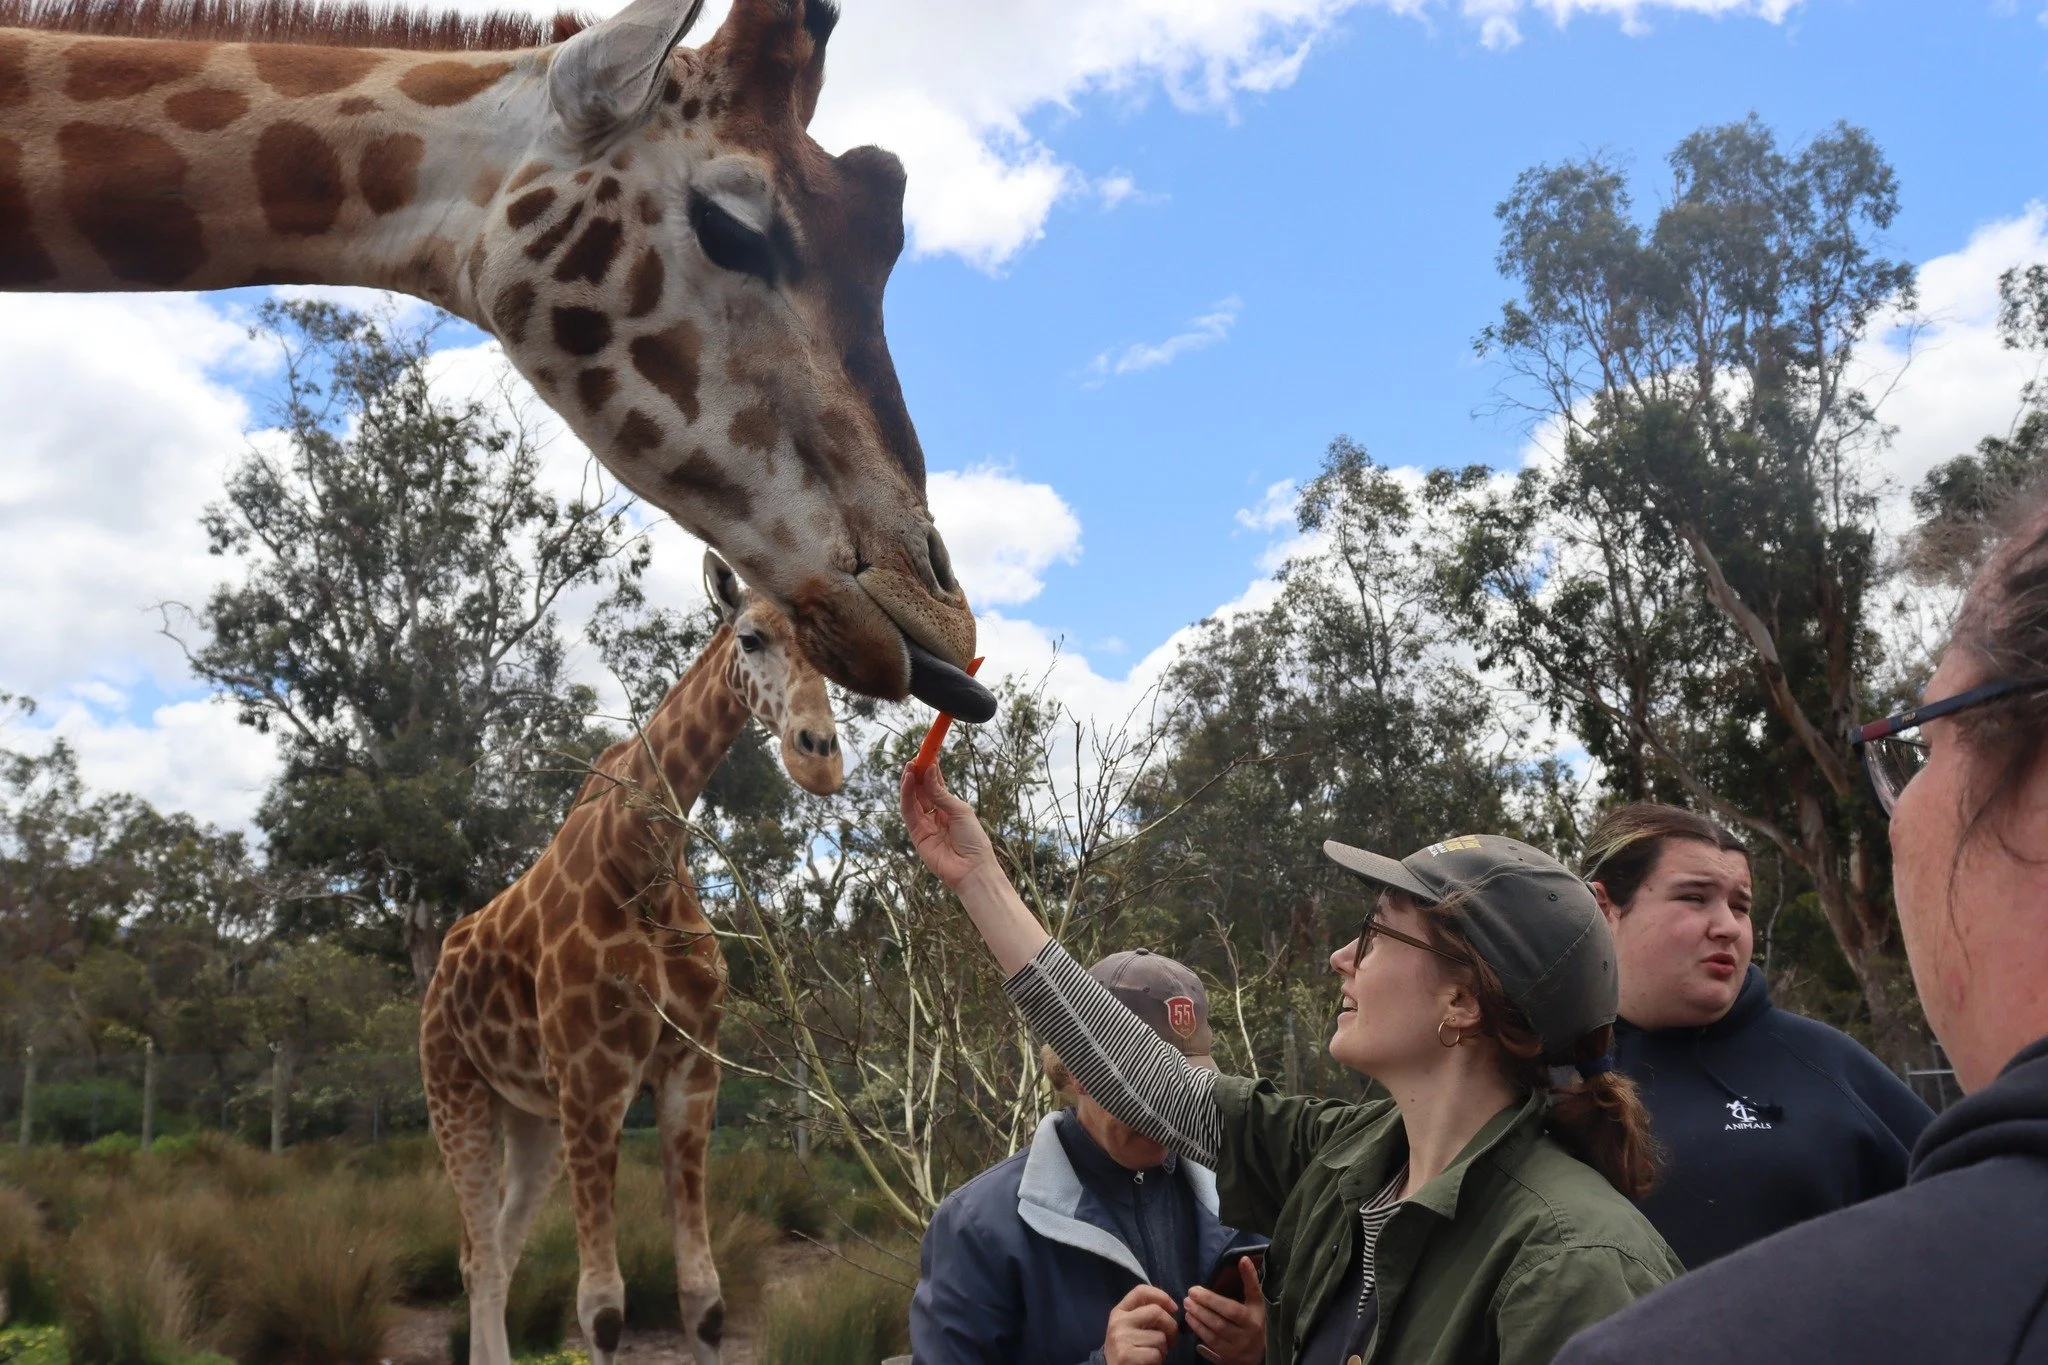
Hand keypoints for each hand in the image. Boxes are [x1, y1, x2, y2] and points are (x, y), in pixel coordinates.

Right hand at [899, 762, 997, 889]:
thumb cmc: (973, 839)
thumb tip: (930, 770)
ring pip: (912, 799)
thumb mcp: (960, 811)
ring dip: (909, 782)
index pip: (936, 784)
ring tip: (910, 766)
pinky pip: (908, 812)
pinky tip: (909, 781)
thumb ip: (941, 793)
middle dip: (918, 773)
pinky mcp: (916, 834)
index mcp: (949, 807)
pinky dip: (907, 795)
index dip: (930, 769)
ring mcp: (924, 824)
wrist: (972, 868)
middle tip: (916, 757)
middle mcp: (935, 814)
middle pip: (921, 790)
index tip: (926, 753)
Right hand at [1103, 1285, 1179, 1364]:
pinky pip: (1155, 1354)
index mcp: (1119, 1311)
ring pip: (1159, 1337)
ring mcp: (1122, 1338)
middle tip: (1172, 1339)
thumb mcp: (1130, 1326)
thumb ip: (1145, 1315)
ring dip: (1164, 1349)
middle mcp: (1119, 1322)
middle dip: (1171, 1326)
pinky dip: (1158, 1360)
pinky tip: (1149, 1362)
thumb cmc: (1127, 1347)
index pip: (1141, 1291)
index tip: (1173, 1308)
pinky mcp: (1127, 1356)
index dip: (1162, 1296)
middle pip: (1156, 1312)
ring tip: (1154, 1353)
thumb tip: (1171, 1309)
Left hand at [1186, 1257, 1266, 1364]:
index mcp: (1253, 1319)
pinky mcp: (1228, 1359)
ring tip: (1187, 1308)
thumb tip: (1243, 1258)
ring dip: (1197, 1321)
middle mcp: (1245, 1336)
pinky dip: (1200, 1335)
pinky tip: (1191, 1323)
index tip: (1194, 1288)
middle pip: (1219, 1322)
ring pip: (1213, 1336)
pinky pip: (1211, 1348)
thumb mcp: (1257, 1301)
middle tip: (1187, 1297)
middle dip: (1200, 1309)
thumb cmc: (1257, 1321)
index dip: (1211, 1299)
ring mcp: (1236, 1350)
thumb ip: (1250, 1281)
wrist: (1263, 1353)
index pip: (1231, 1309)